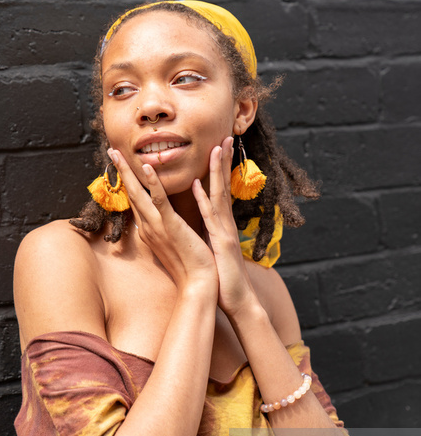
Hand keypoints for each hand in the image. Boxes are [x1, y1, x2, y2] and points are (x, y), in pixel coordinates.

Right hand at [108, 149, 217, 296]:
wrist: (199, 284)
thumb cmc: (189, 265)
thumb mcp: (173, 242)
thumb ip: (165, 228)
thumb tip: (160, 220)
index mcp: (151, 228)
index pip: (136, 200)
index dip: (128, 180)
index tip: (121, 163)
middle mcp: (149, 226)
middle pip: (131, 193)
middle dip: (121, 171)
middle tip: (111, 150)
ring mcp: (158, 226)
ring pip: (139, 194)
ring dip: (128, 171)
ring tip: (117, 152)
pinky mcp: (171, 227)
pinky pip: (160, 201)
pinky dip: (152, 184)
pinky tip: (146, 168)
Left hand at [192, 137, 257, 317]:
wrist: (237, 299)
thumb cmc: (224, 276)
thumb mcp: (216, 249)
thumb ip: (213, 233)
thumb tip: (206, 224)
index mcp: (221, 224)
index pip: (219, 191)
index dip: (219, 170)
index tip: (218, 149)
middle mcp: (224, 223)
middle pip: (223, 186)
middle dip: (223, 161)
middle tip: (224, 136)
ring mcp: (224, 231)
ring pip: (220, 194)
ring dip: (217, 171)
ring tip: (217, 148)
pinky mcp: (221, 242)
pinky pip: (210, 218)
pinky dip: (204, 200)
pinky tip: (198, 185)